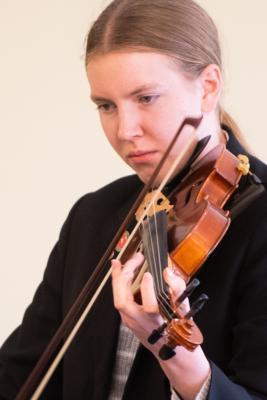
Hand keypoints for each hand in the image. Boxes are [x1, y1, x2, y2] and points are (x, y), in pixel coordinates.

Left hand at [111, 252, 210, 399]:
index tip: (150, 273)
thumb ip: (178, 290)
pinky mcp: (127, 318)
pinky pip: (119, 299)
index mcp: (158, 324)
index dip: (147, 289)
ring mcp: (131, 322)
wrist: (172, 351)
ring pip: (118, 300)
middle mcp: (141, 324)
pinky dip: (118, 285)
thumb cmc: (179, 330)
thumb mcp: (185, 310)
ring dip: (117, 280)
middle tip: (134, 259)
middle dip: (125, 278)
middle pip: (123, 303)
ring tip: (119, 263)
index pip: (149, 307)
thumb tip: (167, 273)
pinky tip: (120, 273)